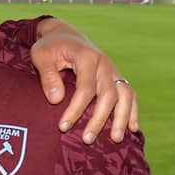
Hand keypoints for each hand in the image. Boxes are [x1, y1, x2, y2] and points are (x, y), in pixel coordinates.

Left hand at [31, 18, 138, 143]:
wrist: (65, 35)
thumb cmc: (51, 47)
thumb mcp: (41, 56)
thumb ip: (48, 76)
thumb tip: (56, 100)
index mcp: (86, 57)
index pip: (85, 88)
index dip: (75, 109)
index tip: (63, 127)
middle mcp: (104, 63)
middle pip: (108, 94)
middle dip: (99, 119)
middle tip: (87, 139)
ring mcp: (113, 70)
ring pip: (125, 95)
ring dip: (122, 117)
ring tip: (115, 138)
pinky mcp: (115, 77)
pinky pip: (130, 94)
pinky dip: (132, 110)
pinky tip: (132, 128)